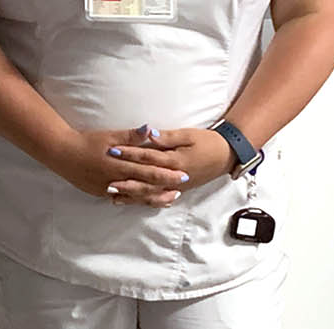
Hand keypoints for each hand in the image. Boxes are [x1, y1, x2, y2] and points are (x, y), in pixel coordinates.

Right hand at [48, 125, 189, 207]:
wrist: (61, 153)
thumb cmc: (85, 141)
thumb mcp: (108, 136)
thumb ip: (130, 136)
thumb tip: (150, 130)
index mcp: (118, 165)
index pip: (148, 171)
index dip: (166, 174)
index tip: (183, 175)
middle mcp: (114, 180)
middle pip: (144, 187)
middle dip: (164, 188)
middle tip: (182, 189)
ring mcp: (107, 189)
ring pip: (134, 197)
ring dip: (152, 198)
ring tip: (168, 199)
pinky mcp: (100, 193)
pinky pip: (122, 198)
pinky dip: (136, 199)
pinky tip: (144, 200)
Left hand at [107, 127, 235, 197]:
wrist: (226, 156)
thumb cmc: (207, 142)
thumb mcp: (188, 135)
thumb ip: (168, 137)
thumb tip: (149, 133)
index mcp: (176, 161)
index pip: (148, 157)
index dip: (129, 154)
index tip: (112, 151)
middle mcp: (175, 177)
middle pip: (146, 180)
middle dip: (126, 180)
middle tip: (106, 181)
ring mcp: (177, 186)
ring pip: (150, 193)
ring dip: (131, 193)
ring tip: (112, 193)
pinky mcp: (178, 189)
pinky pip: (158, 197)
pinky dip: (143, 199)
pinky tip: (130, 200)